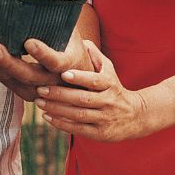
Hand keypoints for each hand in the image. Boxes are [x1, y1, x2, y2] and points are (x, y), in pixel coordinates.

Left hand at [0, 32, 85, 99]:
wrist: (77, 71)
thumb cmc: (71, 45)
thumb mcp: (71, 31)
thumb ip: (59, 19)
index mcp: (69, 63)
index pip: (55, 62)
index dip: (43, 54)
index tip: (29, 42)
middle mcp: (55, 81)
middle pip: (29, 75)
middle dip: (7, 61)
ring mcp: (40, 90)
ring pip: (14, 80)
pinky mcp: (27, 92)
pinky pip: (8, 81)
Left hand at [35, 40, 159, 141]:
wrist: (135, 116)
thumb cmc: (114, 88)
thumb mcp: (110, 70)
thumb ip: (96, 56)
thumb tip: (82, 41)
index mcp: (110, 84)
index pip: (95, 80)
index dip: (80, 77)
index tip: (63, 73)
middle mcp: (108, 102)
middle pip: (83, 99)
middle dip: (60, 94)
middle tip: (41, 89)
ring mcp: (104, 119)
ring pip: (78, 115)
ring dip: (57, 109)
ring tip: (39, 102)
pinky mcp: (99, 133)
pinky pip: (78, 129)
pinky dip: (61, 124)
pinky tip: (47, 117)